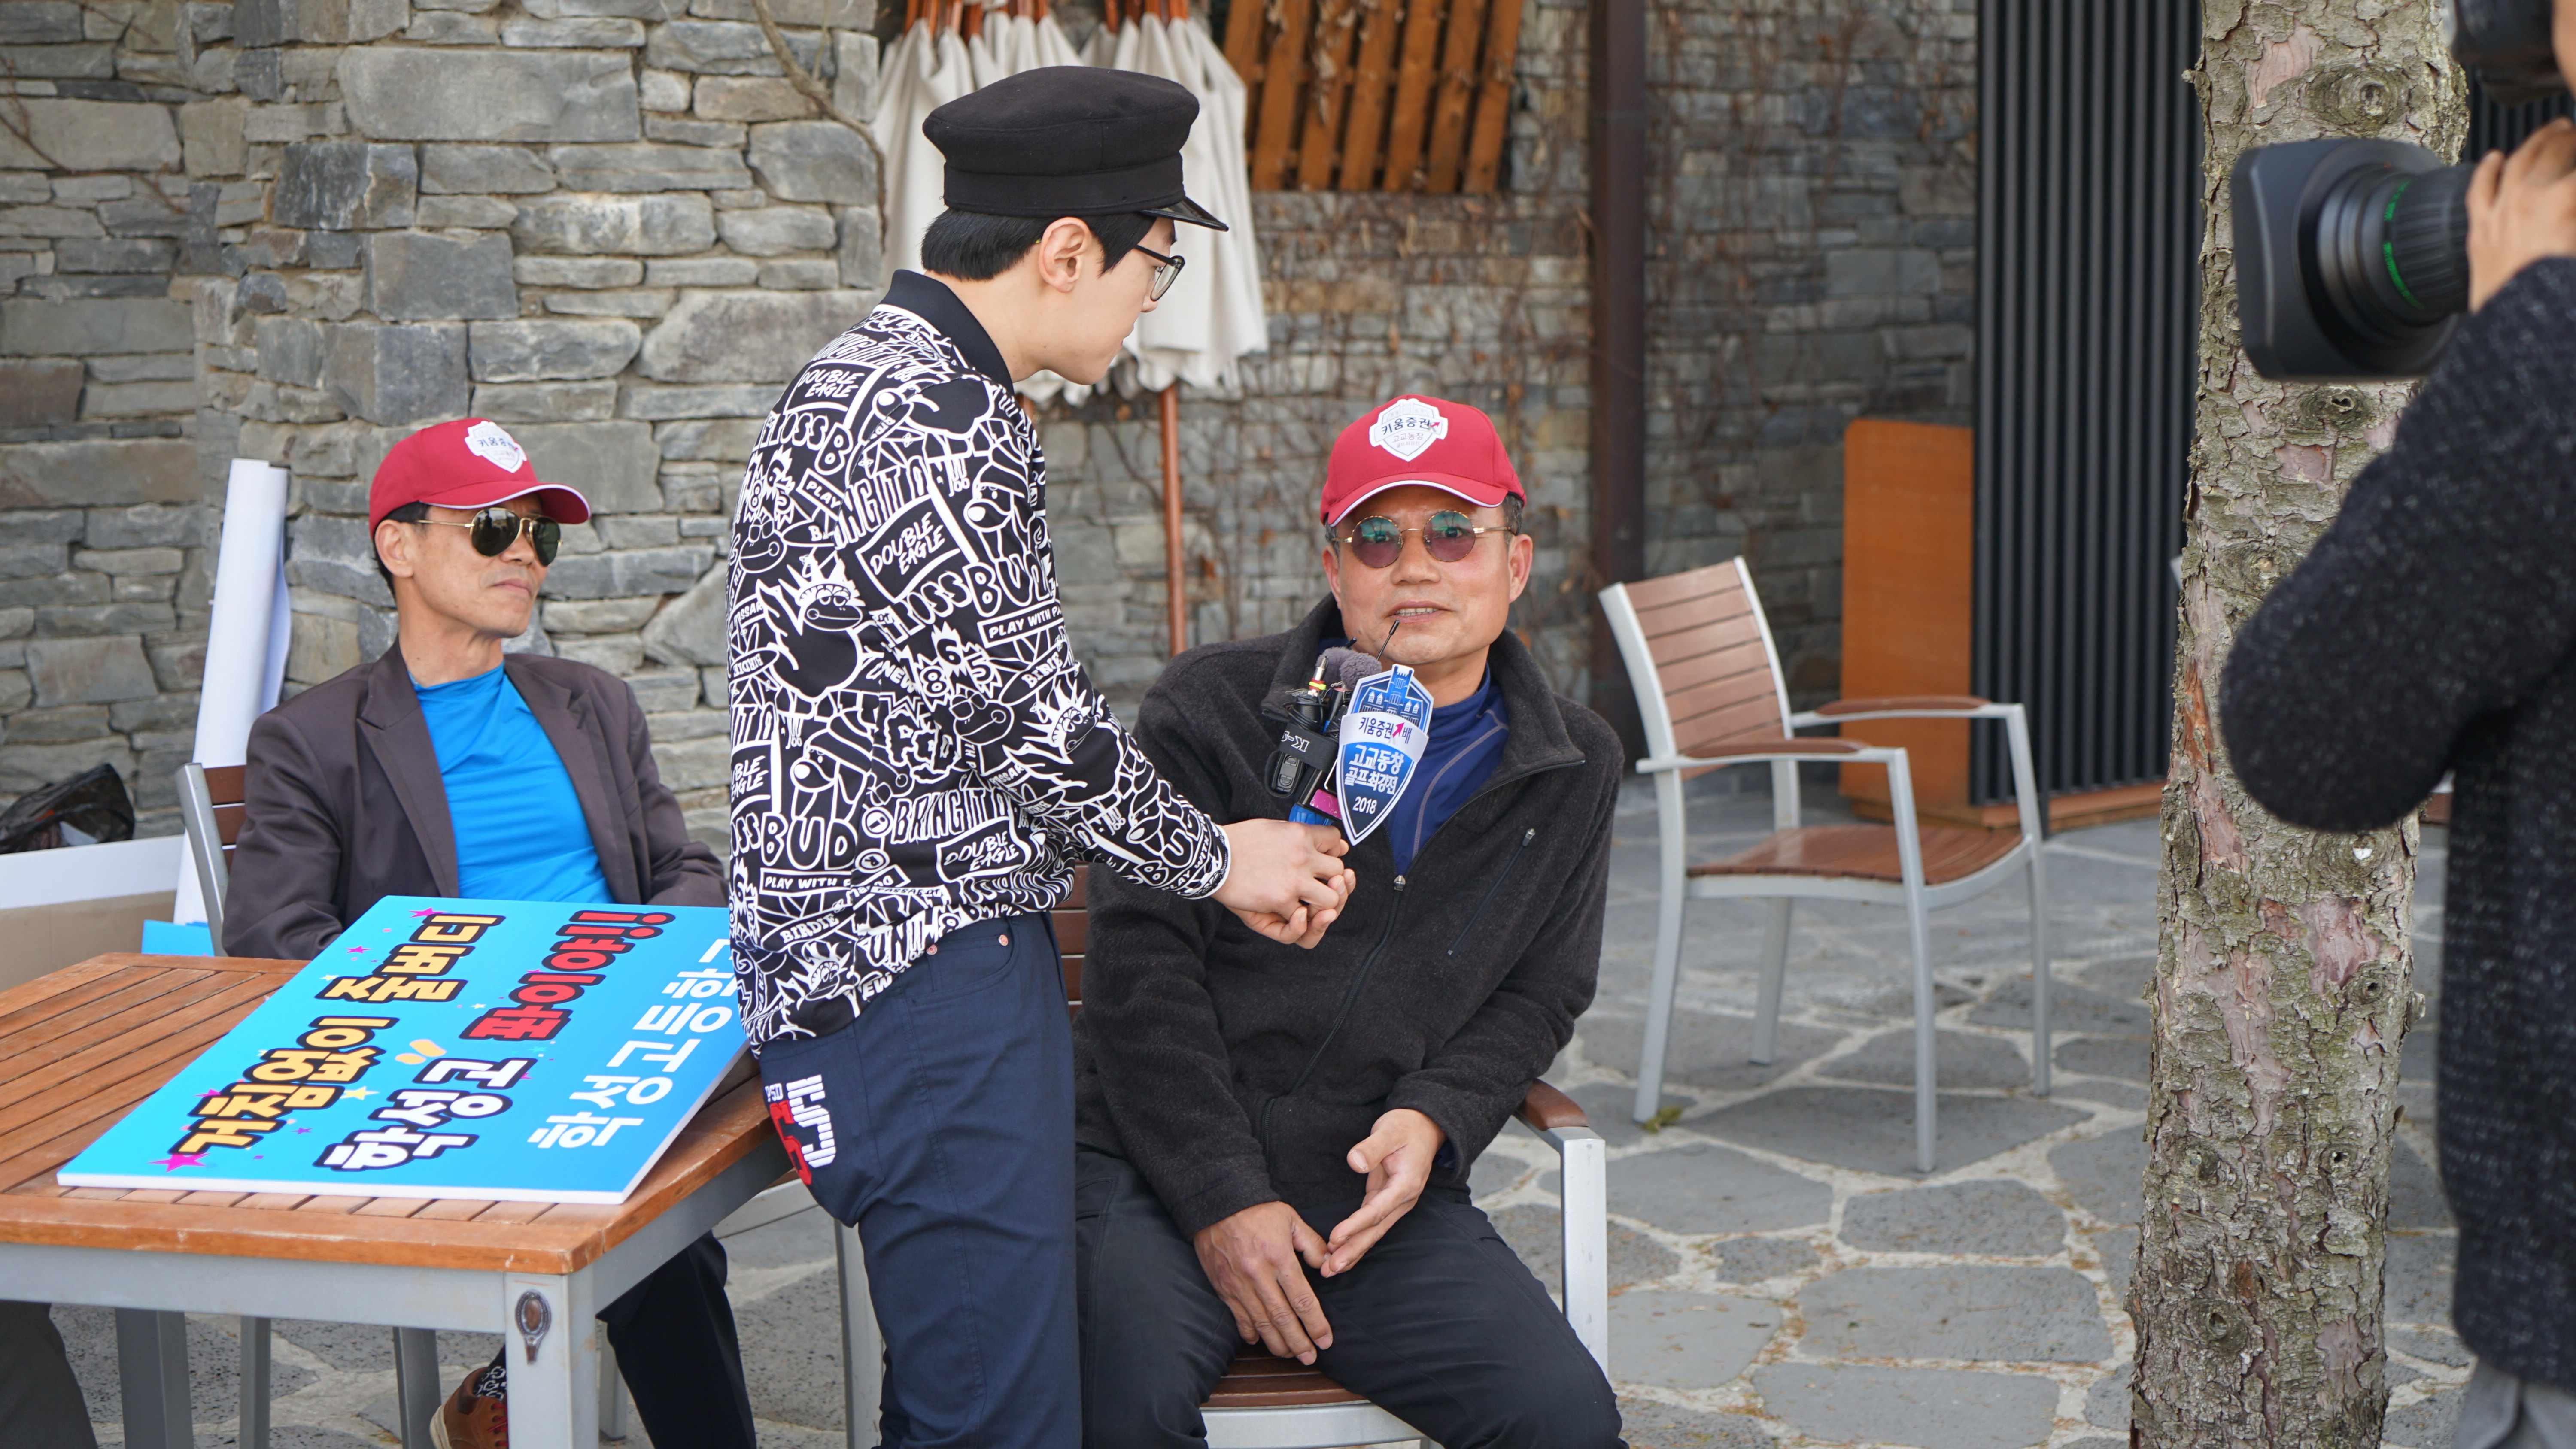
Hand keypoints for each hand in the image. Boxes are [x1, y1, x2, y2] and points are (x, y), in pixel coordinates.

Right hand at [1192, 1202, 1333, 1362]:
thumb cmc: (1258, 1210)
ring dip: (1278, 1344)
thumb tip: (1327, 1266)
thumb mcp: (1291, 1219)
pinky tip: (1259, 1341)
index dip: (1316, 1324)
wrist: (1217, 1203)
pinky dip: (1249, 1333)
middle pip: (1283, 1319)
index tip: (1326, 1340)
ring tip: (1291, 1356)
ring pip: (1261, 1324)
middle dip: (1299, 1342)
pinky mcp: (1224, 1288)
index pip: (1303, 1301)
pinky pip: (1238, 1317)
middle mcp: (1259, 1277)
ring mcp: (1239, 1285)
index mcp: (1280, 1259)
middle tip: (1311, 1358)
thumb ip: (1312, 1244)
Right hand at [1215, 821, 1354, 947]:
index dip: (1333, 853)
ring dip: (1322, 905)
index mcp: (1299, 834)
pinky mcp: (1282, 899)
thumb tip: (1333, 845)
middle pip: (1338, 871)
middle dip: (1332, 882)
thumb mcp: (1272, 828)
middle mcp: (1302, 855)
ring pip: (1331, 899)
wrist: (1211, 857)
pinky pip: (1304, 920)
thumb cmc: (1237, 843)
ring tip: (1308, 904)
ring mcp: (1295, 879)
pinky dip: (1299, 923)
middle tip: (1320, 887)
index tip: (1325, 861)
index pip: (1335, 841)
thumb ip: (1299, 835)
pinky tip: (1293, 914)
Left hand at [1322, 1109, 1442, 1276]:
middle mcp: (1403, 1199)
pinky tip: (1341, 1252)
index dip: (1356, 1225)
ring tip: (1331, 1269)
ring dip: (1353, 1251)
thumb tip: (1354, 1162)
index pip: (1377, 1210)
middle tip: (1331, 1269)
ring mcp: (1395, 1203)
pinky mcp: (1386, 1201)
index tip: (1335, 1238)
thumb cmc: (1406, 1127)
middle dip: (1353, 1250)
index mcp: (1406, 1184)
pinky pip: (1370, 1224)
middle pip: (1376, 1229)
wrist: (1424, 1127)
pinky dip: (1356, 1239)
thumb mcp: (1389, 1130)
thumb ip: (1372, 1147)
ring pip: (1373, 1231)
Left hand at [2468, 118, 2575, 310]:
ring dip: (2540, 140)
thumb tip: (2573, 212)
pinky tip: (2494, 157)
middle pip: (2558, 150)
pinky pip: (2479, 191)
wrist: (2518, 338)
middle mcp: (2529, 200)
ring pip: (2519, 161)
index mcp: (2563, 203)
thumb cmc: (2559, 297)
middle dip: (2575, 136)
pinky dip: (2487, 169)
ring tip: (2557, 128)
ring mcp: (2500, 213)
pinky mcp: (2480, 232)